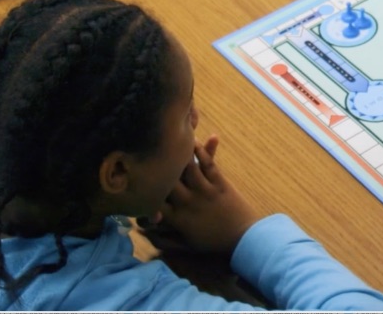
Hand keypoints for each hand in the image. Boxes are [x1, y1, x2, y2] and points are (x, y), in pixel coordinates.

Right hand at [153, 136, 261, 255]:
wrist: (244, 239)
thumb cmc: (214, 243)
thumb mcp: (186, 245)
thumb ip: (164, 240)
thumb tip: (142, 230)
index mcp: (177, 219)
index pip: (153, 201)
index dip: (144, 189)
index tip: (138, 178)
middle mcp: (188, 202)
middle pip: (168, 180)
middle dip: (159, 166)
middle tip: (152, 150)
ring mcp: (205, 191)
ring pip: (188, 168)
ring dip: (181, 152)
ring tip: (173, 138)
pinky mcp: (220, 184)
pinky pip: (209, 164)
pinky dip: (202, 151)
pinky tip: (195, 140)